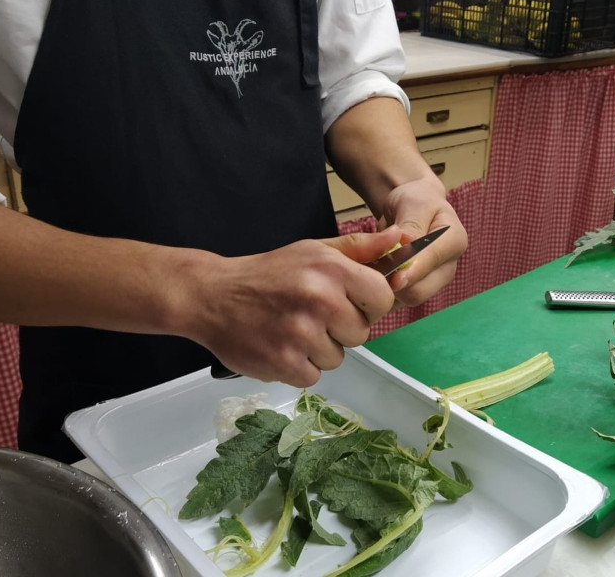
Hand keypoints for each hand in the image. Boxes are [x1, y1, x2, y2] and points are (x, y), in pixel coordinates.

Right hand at [189, 228, 401, 387]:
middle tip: (310, 315)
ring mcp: (301, 334)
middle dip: (340, 329)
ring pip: (337, 358)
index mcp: (331, 269)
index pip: (382, 299)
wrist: (212, 296)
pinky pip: (313, 376)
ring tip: (291, 330)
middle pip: (360, 333)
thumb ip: (359, 249)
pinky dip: (298, 367)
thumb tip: (402, 238)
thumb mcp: (313, 251)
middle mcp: (319, 300)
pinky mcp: (283, 363)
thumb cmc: (268, 273)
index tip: (346, 303)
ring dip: (318, 350)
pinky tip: (280, 345)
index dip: (367, 305)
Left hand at [380, 175, 467, 307]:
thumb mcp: (413, 203)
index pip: (432, 262)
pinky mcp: (416, 291)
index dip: (410, 270)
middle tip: (370, 267)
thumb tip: (405, 246)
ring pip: (406, 299)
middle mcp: (447, 268)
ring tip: (370, 267)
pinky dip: (382, 292)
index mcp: (453, 241)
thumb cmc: (416, 201)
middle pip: (420, 291)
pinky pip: (397, 301)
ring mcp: (432, 283)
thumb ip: (411, 225)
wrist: (412, 208)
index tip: (392, 277)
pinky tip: (372, 275)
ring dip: (385, 288)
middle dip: (394, 282)